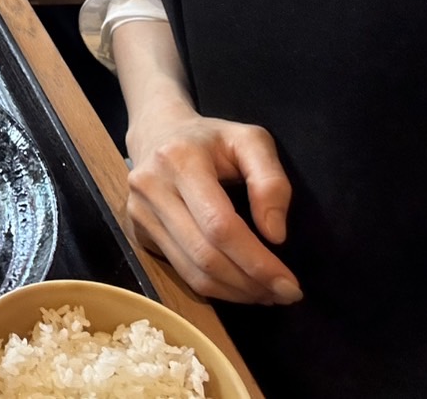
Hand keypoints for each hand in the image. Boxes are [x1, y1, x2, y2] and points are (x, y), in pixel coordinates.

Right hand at [124, 100, 302, 305]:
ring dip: (234, 291)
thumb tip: (274, 235)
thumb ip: (271, 182)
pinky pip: (179, 270)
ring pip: (191, 270)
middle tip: (285, 294)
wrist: (157, 132)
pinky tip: (238, 284)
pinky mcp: (136, 230)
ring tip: (266, 293)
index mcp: (180, 160)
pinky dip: (214, 286)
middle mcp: (151, 187)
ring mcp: (138, 212)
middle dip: (250, 282)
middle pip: (204, 254)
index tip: (290, 284)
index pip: (219, 224)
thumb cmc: (211, 138)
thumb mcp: (250, 141)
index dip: (256, 261)